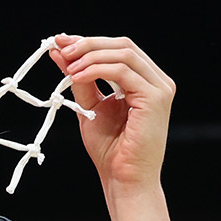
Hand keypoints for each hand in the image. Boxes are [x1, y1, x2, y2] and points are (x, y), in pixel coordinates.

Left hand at [52, 34, 174, 192]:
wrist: (124, 179)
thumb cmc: (110, 150)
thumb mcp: (89, 107)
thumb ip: (80, 80)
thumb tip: (60, 53)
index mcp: (144, 81)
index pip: (118, 49)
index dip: (89, 42)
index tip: (61, 43)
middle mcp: (156, 81)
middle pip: (123, 45)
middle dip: (88, 44)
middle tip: (62, 48)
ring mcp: (160, 88)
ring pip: (123, 53)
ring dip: (90, 56)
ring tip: (68, 67)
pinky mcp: (155, 97)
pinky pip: (123, 71)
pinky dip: (97, 70)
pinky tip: (77, 77)